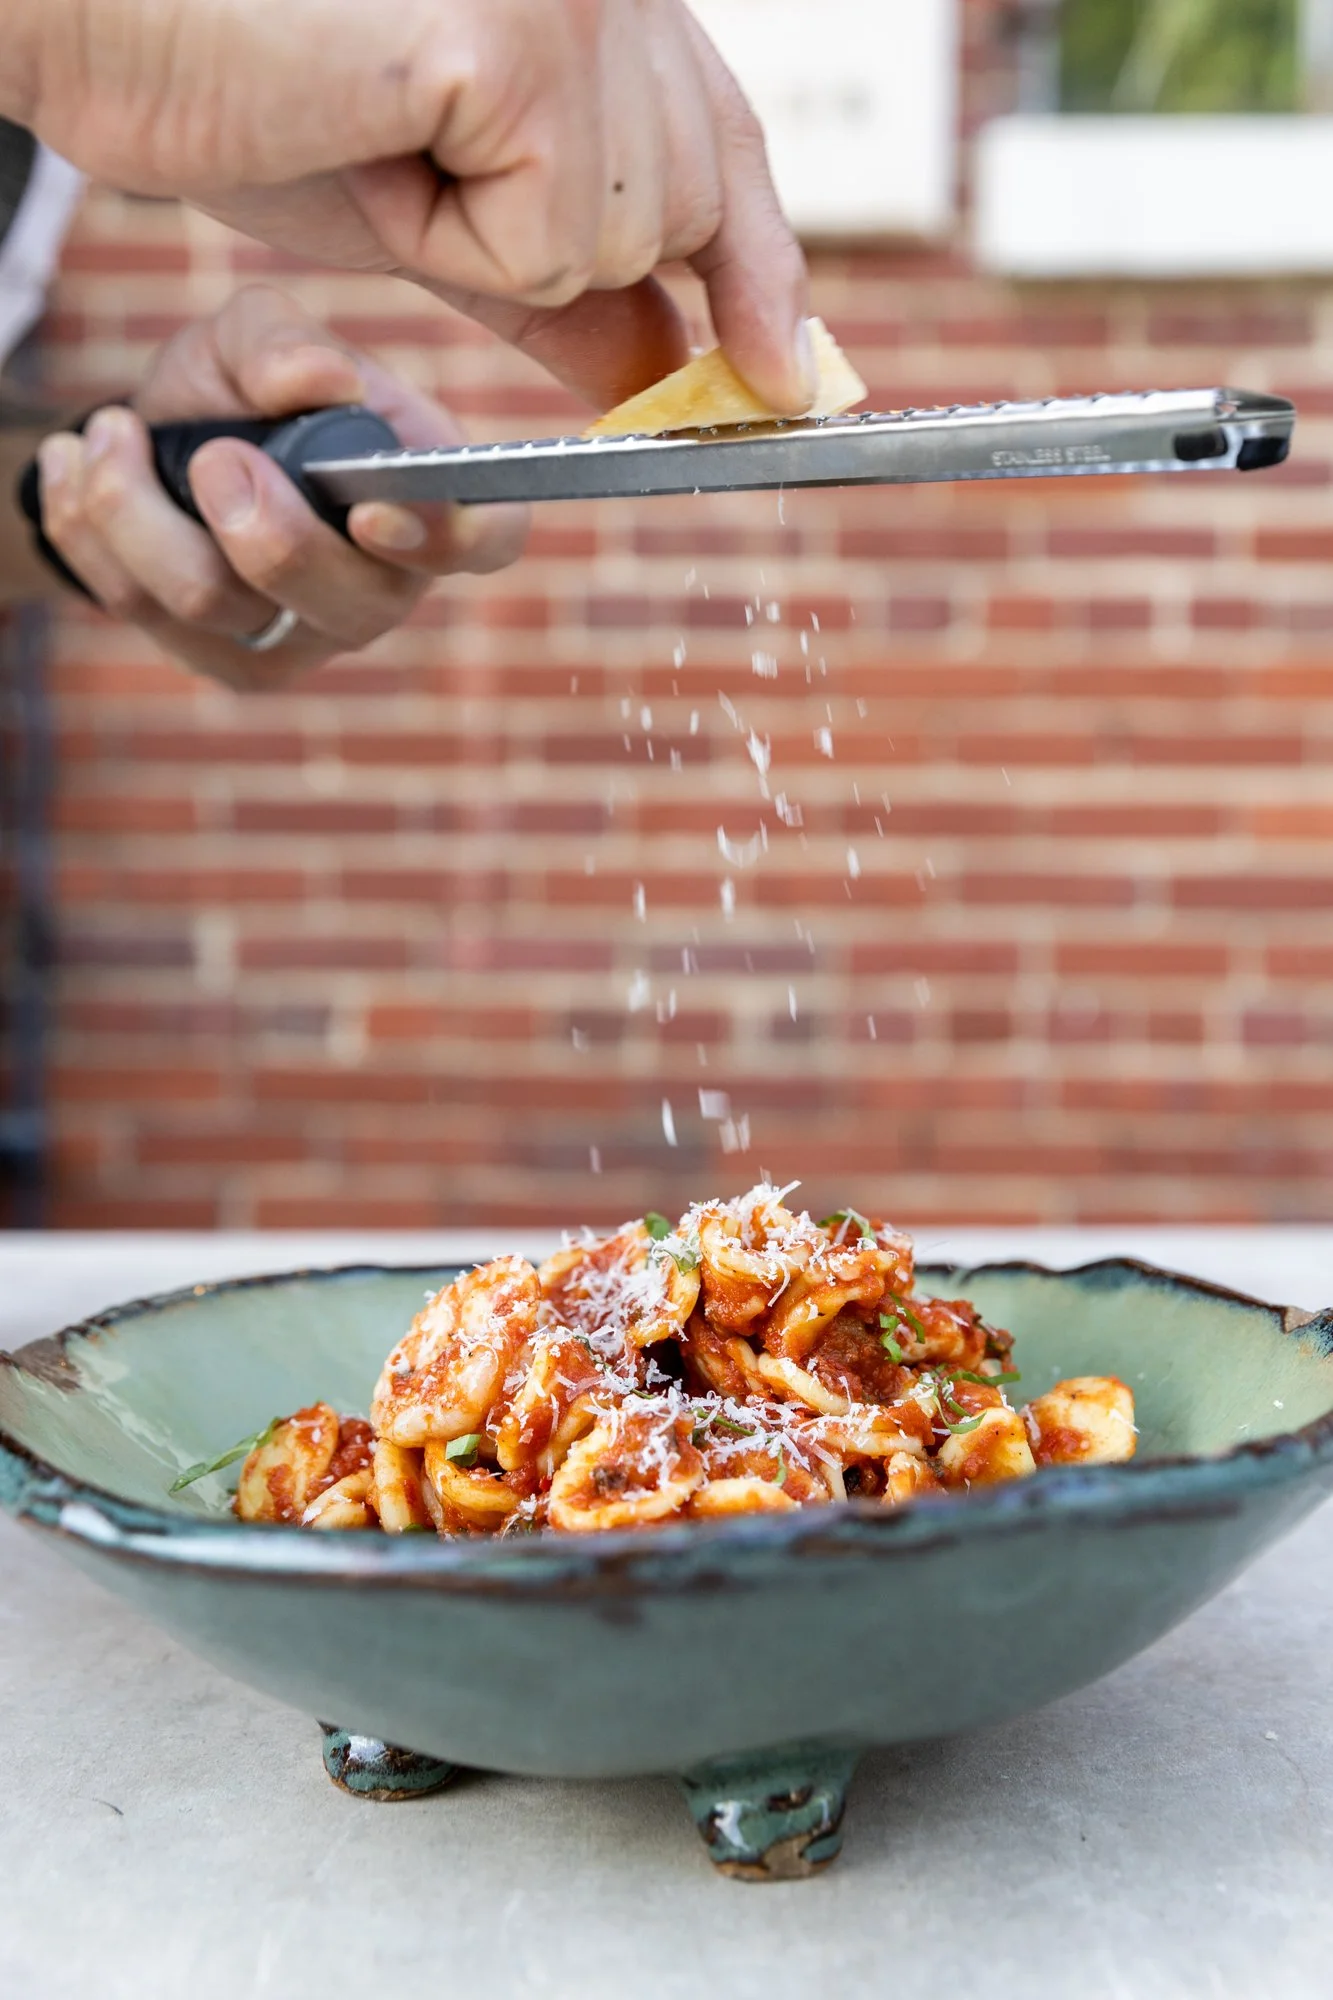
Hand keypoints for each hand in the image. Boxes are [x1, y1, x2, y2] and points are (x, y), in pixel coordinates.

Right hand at [11, 0, 811, 412]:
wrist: (107, 23)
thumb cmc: (249, 84)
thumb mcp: (440, 204)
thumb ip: (560, 280)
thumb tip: (670, 370)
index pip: (725, 148)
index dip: (759, 272)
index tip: (793, 377)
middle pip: (680, 210)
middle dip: (552, 245)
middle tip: (406, 149)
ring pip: (613, 242)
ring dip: (481, 240)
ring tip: (374, 130)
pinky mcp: (529, 43)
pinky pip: (543, 247)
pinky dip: (445, 238)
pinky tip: (369, 134)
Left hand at [32, 285, 526, 687]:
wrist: (163, 447)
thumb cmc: (240, 393)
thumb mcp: (256, 335)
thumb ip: (286, 342)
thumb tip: (321, 379)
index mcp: (427, 498)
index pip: (487, 539)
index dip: (446, 538)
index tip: (370, 512)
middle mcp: (385, 586)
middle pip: (344, 601)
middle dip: (259, 525)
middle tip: (211, 452)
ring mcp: (308, 638)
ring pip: (217, 602)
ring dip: (136, 505)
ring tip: (110, 432)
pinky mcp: (230, 664)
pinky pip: (142, 610)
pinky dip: (92, 527)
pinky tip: (83, 471)